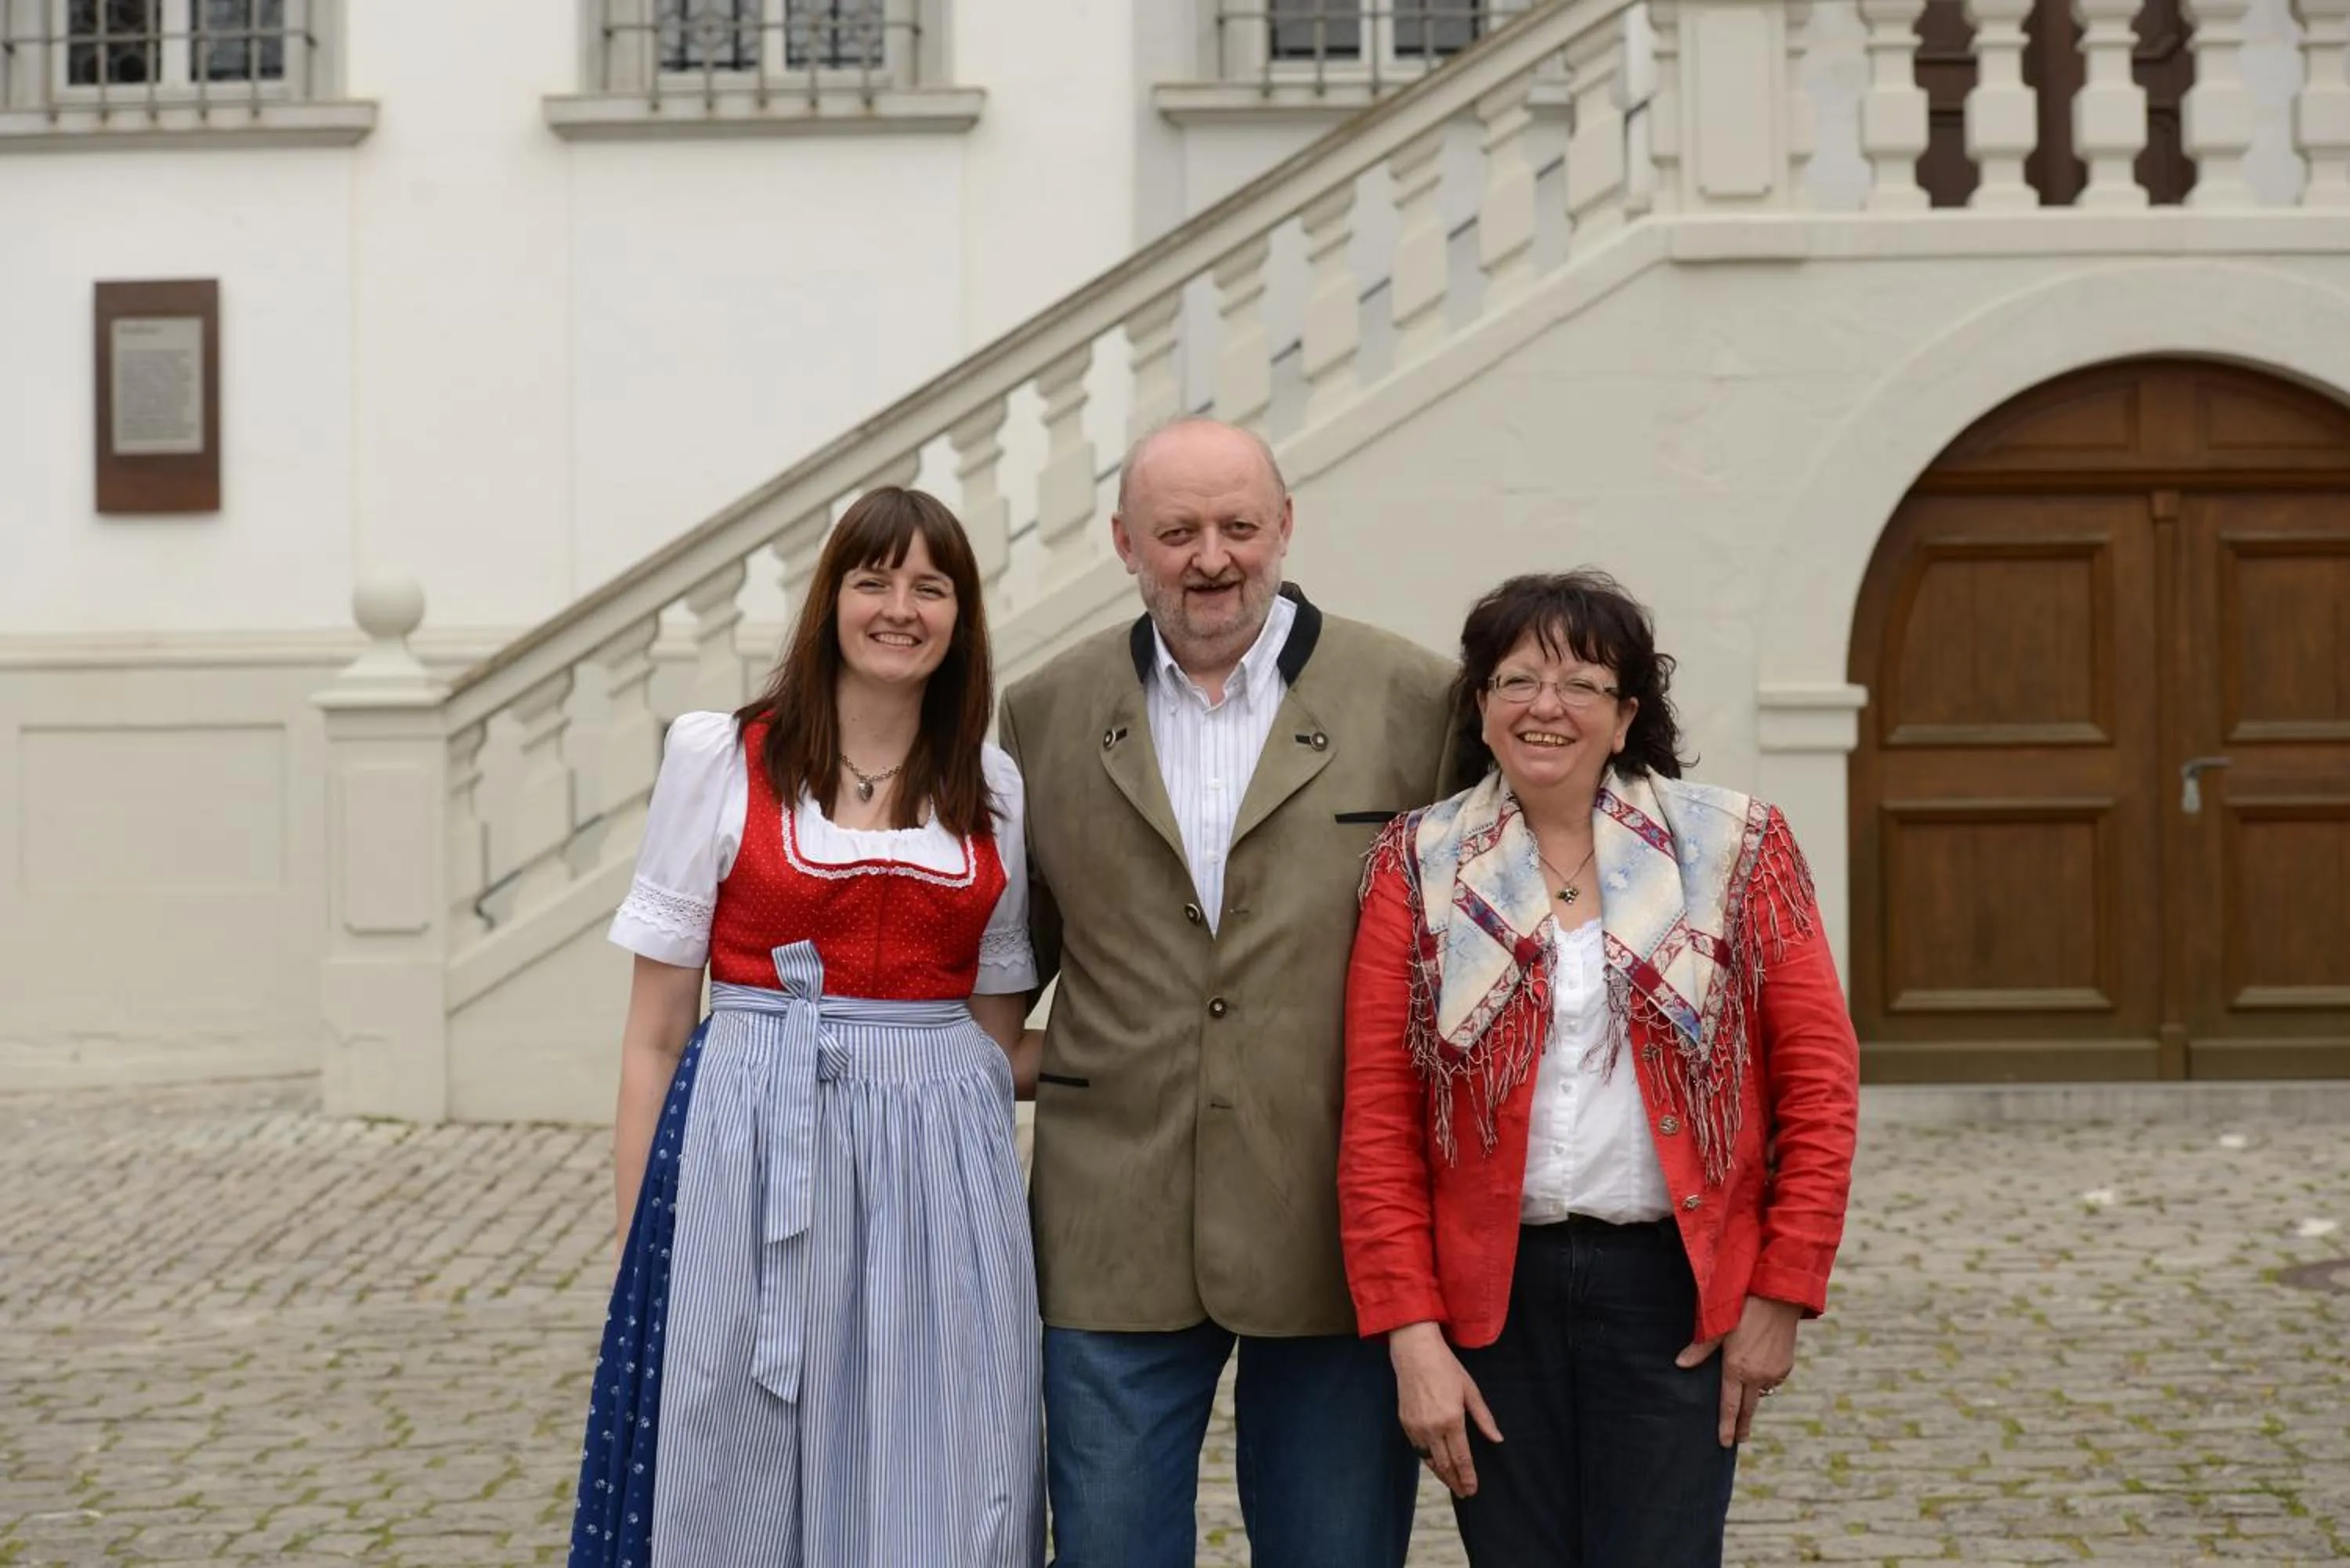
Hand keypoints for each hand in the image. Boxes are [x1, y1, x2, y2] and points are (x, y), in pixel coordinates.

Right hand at [1388, 1321, 1502, 1497]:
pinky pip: (1418, 1449)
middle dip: (1455, 1481)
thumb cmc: (1446, 1368)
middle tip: (1464, 1493)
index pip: (1461, 1458)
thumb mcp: (1470, 1390)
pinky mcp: (1405, 1423)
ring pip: (1429, 1460)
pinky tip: (1436, 1465)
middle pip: (1445, 1464)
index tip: (1473, 1489)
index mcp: (1451, 1420)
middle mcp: (1432, 1427)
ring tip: (1452, 1484)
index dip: (1468, 1476)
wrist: (1415, 1353)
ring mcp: (1416, 1427)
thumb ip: (1483, 1418)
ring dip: (1441, 1474)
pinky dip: (1428, 1461)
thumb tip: (1497, 1439)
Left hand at [1675, 1294, 1801, 1447]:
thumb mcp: (1718, 1327)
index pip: (1729, 1405)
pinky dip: (1765, 1382)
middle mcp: (1757, 1376)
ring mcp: (1773, 1372)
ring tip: (1746, 1409)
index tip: (1724, 1443)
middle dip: (1742, 1426)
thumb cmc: (1743, 1310)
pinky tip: (1759, 1375)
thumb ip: (1700, 1348)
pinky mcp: (1786, 1366)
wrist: (1778, 1298)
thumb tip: (1680, 1364)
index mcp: (1737, 1369)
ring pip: (1761, 1393)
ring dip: (1753, 1401)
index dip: (1726, 1426)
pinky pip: (1773, 1380)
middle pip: (1748, 1409)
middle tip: (1739, 1439)